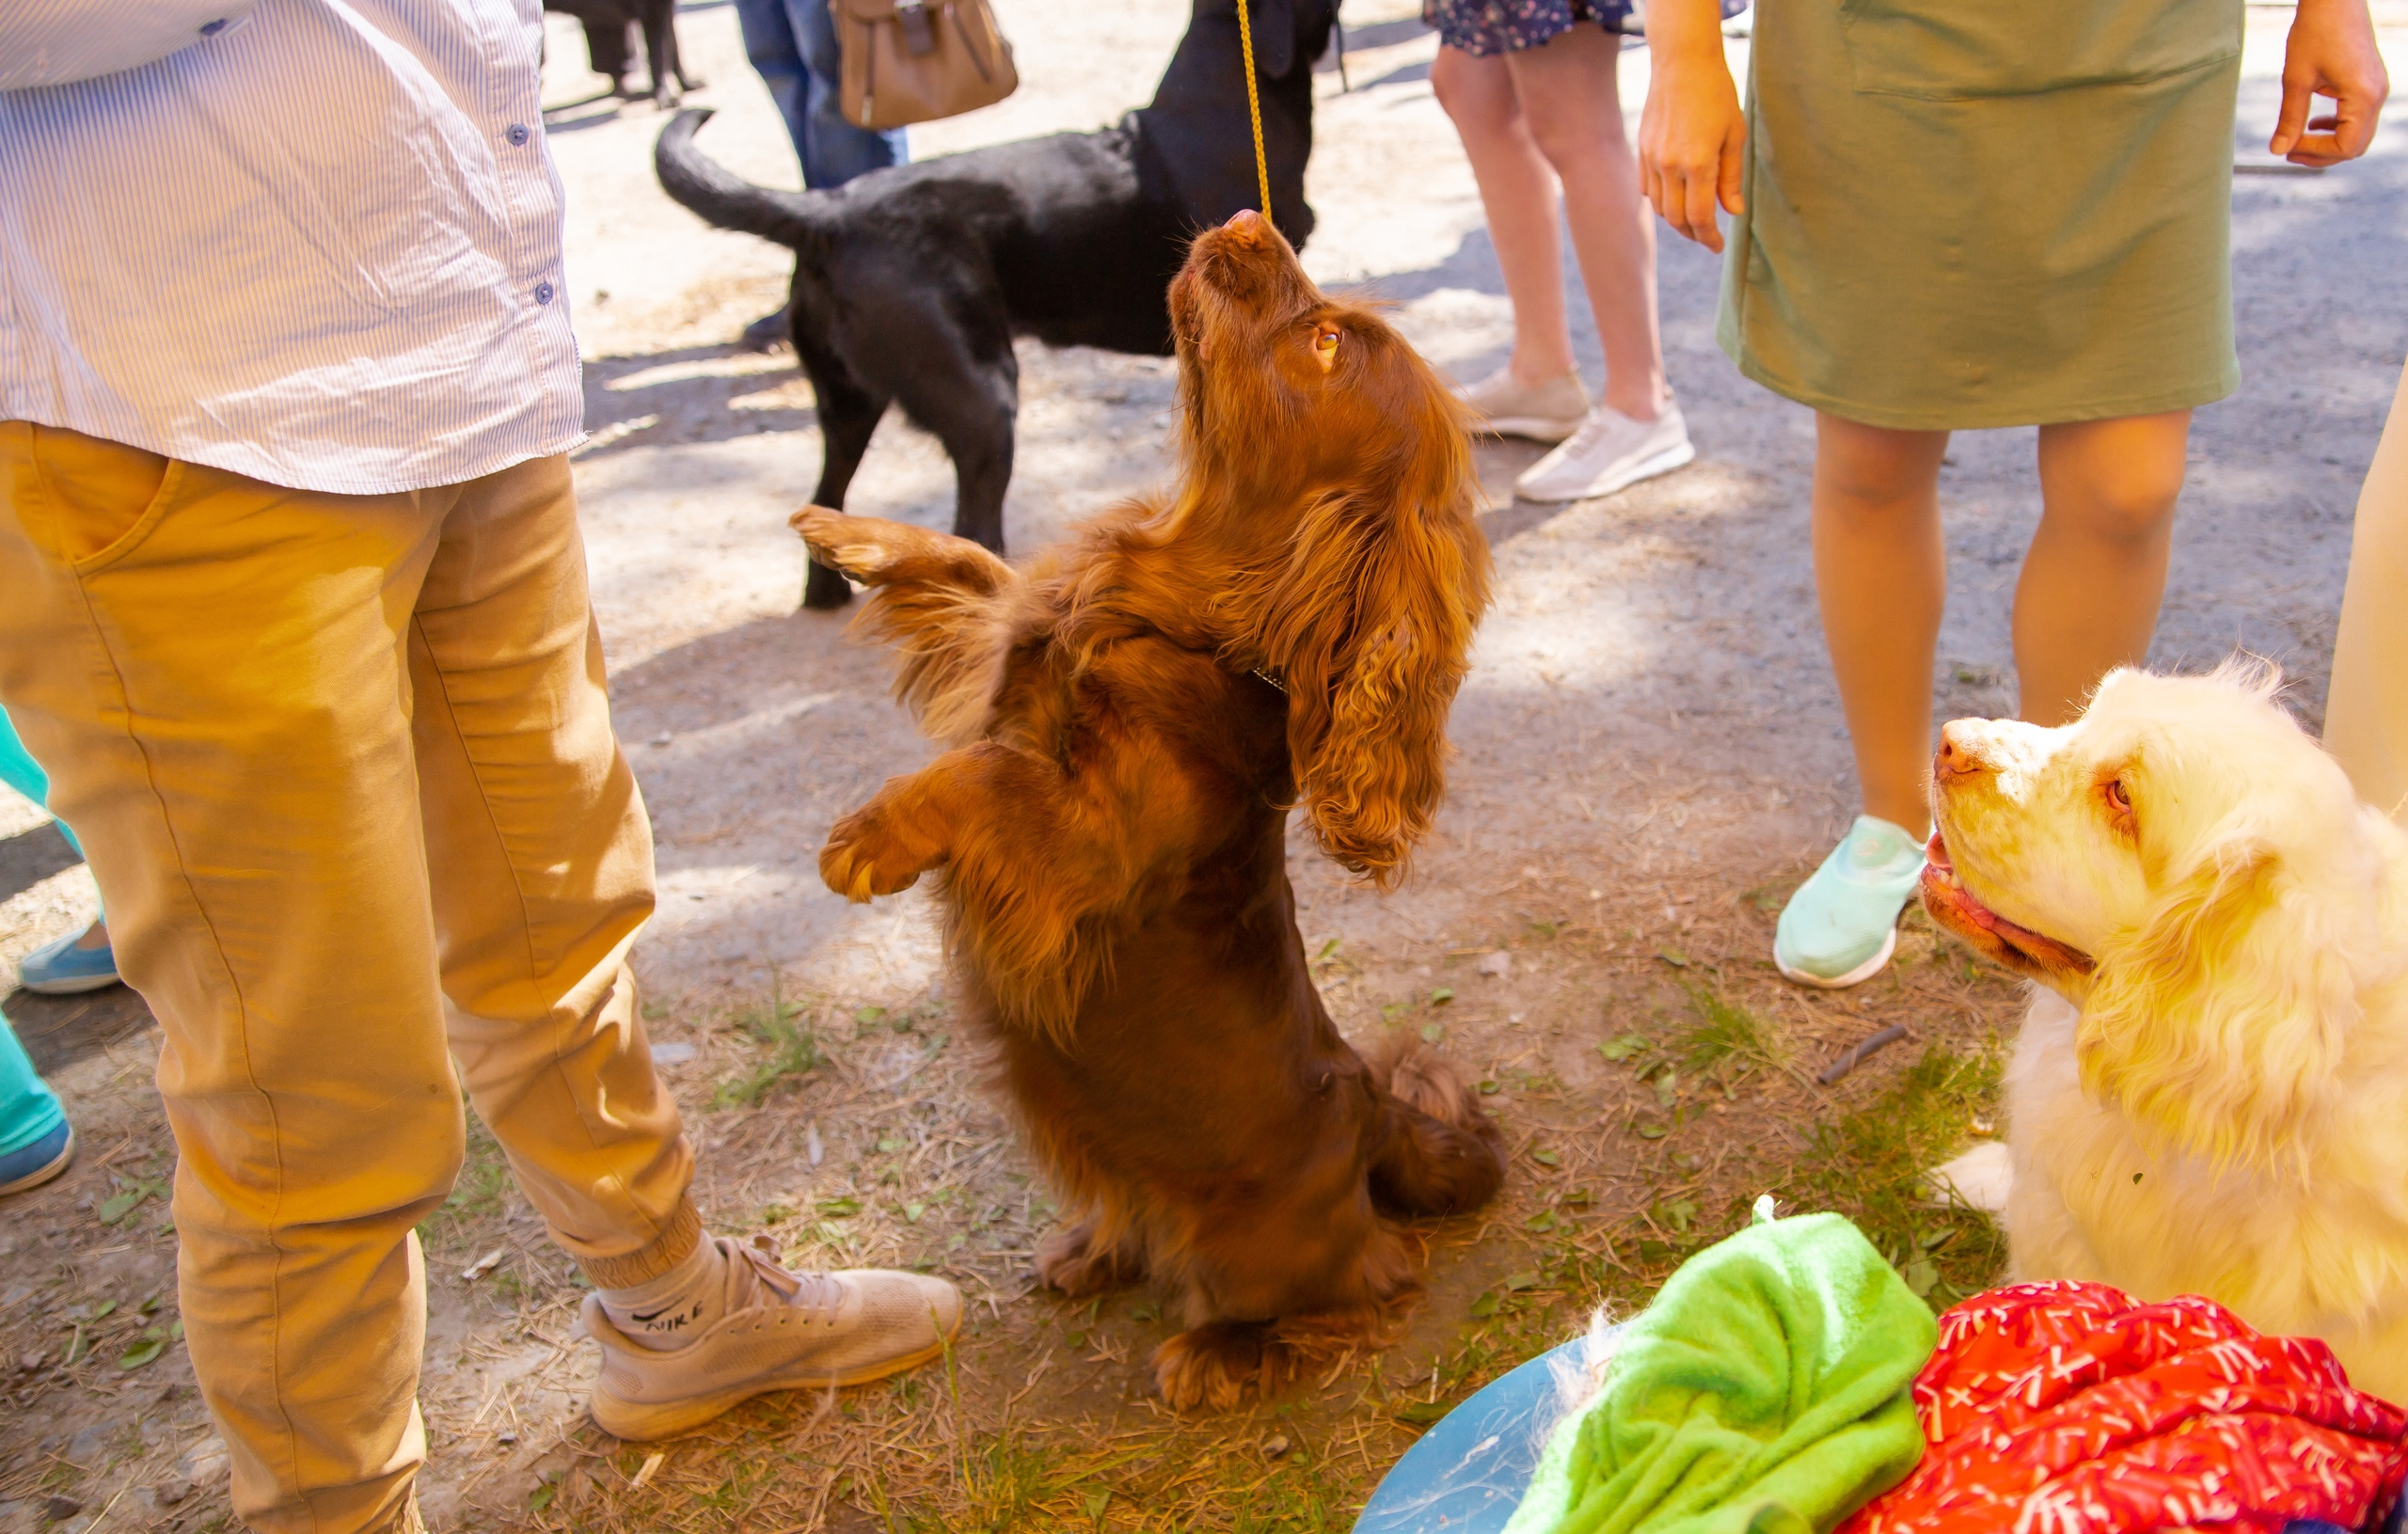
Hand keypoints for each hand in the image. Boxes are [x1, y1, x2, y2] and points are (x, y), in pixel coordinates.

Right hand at [1639, 25, 1746, 250]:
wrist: (1682, 63)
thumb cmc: (1716, 95)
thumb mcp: (1734, 135)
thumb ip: (1730, 177)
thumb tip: (1732, 212)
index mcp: (1698, 162)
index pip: (1700, 217)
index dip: (1709, 237)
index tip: (1718, 246)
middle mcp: (1670, 165)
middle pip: (1677, 219)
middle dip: (1694, 234)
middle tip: (1708, 237)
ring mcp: (1652, 159)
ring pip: (1660, 207)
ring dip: (1677, 219)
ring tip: (1694, 218)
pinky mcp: (1642, 151)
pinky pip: (1648, 189)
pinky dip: (1661, 200)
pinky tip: (1676, 197)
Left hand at [2271, 0, 2388, 165]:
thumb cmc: (2315, 32)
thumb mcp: (2296, 79)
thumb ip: (2290, 118)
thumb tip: (2278, 151)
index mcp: (2363, 96)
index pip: (2346, 147)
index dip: (2315, 154)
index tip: (2288, 148)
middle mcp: (2377, 94)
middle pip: (2356, 145)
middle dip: (2322, 154)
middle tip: (2289, 152)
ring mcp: (2377, 88)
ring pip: (2358, 133)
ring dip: (2329, 142)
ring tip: (2297, 140)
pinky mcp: (2370, 82)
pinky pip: (2359, 116)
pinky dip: (2337, 126)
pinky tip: (2313, 123)